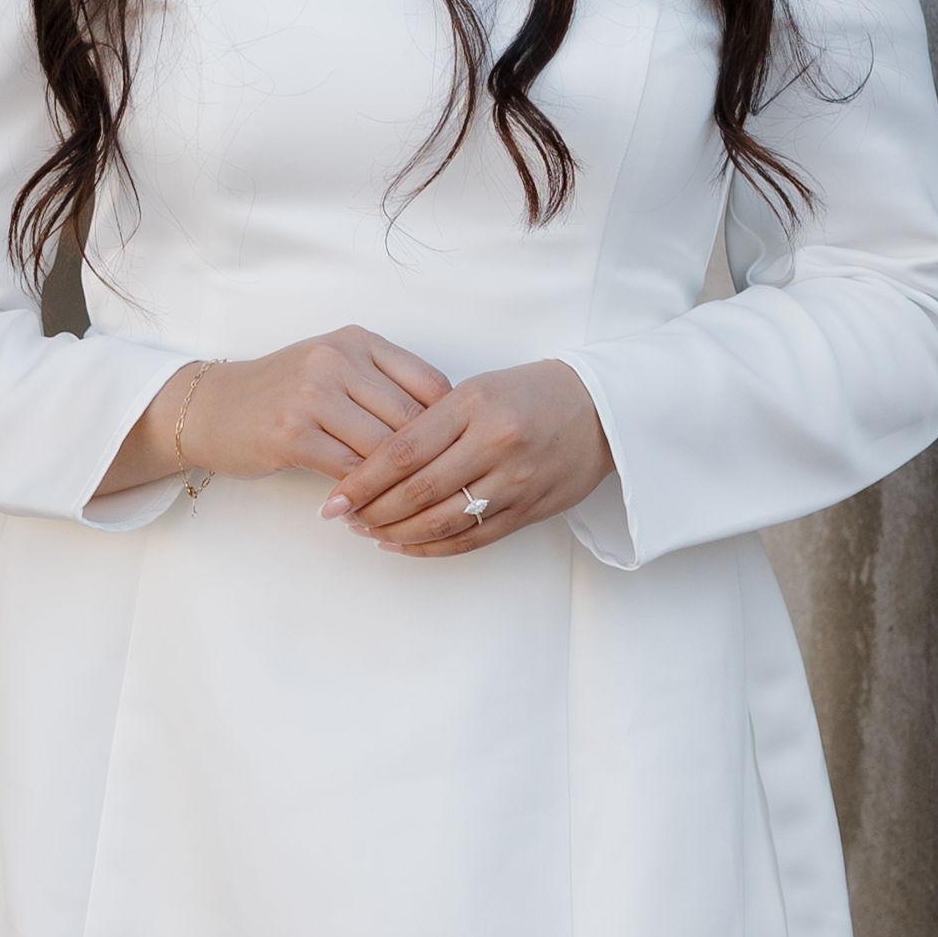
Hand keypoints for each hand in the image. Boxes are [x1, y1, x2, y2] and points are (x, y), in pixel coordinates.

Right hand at [102, 326, 447, 505]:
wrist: (211, 407)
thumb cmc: (283, 392)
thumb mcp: (335, 368)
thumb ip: (384, 385)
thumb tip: (446, 428)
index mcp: (358, 340)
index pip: (430, 384)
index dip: (448, 425)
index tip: (452, 455)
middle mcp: (337, 359)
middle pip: (410, 419)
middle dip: (427, 463)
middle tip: (439, 495)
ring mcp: (312, 394)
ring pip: (382, 449)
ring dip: (396, 486)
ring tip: (406, 509)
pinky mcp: (291, 433)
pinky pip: (348, 471)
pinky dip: (363, 496)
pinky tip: (366, 510)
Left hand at [335, 359, 610, 557]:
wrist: (604, 410)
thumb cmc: (532, 392)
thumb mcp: (479, 388)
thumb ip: (433, 421)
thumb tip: (376, 460)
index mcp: (474, 406)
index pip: (403, 450)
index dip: (361, 480)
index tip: (333, 496)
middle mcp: (494, 444)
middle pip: (417, 490)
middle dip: (371, 511)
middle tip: (342, 517)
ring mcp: (514, 482)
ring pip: (441, 521)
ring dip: (396, 533)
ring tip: (367, 532)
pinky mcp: (529, 510)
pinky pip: (471, 539)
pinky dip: (431, 547)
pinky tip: (403, 545)